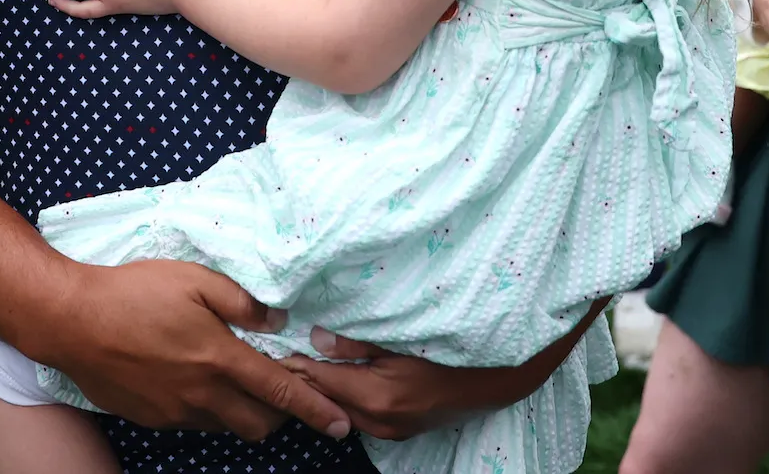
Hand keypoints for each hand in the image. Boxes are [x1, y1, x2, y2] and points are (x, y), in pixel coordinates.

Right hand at [30, 259, 350, 439]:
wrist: (71, 321)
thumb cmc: (134, 292)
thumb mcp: (195, 279)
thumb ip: (242, 301)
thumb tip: (278, 319)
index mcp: (219, 360)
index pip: (281, 394)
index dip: (316, 410)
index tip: (342, 424)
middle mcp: (201, 395)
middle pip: (259, 424)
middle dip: (280, 414)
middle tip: (281, 387)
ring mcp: (174, 412)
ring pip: (226, 425)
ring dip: (241, 410)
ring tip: (234, 379)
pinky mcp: (152, 418)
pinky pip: (193, 422)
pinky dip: (207, 408)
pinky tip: (194, 378)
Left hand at [281, 303, 601, 441]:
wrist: (498, 380)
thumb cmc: (454, 349)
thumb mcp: (405, 338)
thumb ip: (359, 340)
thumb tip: (317, 337)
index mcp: (377, 398)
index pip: (319, 382)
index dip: (293, 362)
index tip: (271, 344)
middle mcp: (379, 422)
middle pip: (324, 400)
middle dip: (303, 375)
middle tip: (278, 348)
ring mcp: (389, 431)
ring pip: (339, 409)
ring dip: (322, 385)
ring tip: (302, 357)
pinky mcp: (397, 430)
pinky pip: (358, 413)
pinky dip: (343, 394)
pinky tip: (336, 374)